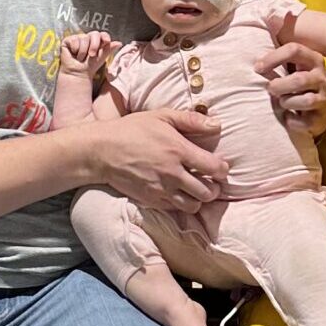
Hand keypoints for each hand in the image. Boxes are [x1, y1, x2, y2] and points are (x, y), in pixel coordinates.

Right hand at [60, 29, 116, 77]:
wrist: (78, 73)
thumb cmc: (90, 66)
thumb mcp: (101, 57)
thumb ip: (108, 49)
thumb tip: (119, 43)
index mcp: (97, 41)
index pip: (102, 34)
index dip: (105, 36)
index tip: (106, 41)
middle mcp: (87, 38)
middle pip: (94, 34)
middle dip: (94, 46)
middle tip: (92, 55)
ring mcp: (78, 38)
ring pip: (84, 39)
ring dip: (83, 51)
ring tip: (80, 58)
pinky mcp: (68, 40)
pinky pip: (74, 40)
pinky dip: (75, 49)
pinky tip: (73, 54)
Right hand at [94, 110, 227, 212]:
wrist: (102, 151)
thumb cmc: (132, 130)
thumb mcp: (161, 116)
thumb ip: (191, 120)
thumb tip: (218, 124)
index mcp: (178, 150)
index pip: (214, 168)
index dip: (222, 170)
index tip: (220, 167)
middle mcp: (172, 173)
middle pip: (207, 192)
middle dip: (214, 188)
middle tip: (212, 182)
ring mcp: (161, 189)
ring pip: (193, 205)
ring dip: (199, 199)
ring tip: (196, 190)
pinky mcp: (151, 200)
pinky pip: (175, 209)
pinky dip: (181, 204)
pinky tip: (179, 193)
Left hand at [256, 42, 325, 135]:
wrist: (316, 113)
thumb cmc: (296, 88)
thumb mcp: (290, 71)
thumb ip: (275, 63)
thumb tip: (258, 60)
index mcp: (312, 60)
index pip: (294, 50)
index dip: (273, 58)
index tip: (257, 68)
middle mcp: (321, 78)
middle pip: (300, 80)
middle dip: (280, 86)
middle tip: (270, 89)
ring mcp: (325, 98)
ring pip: (307, 100)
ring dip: (287, 102)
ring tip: (282, 103)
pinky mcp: (324, 117)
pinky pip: (306, 121)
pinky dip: (292, 121)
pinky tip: (288, 118)